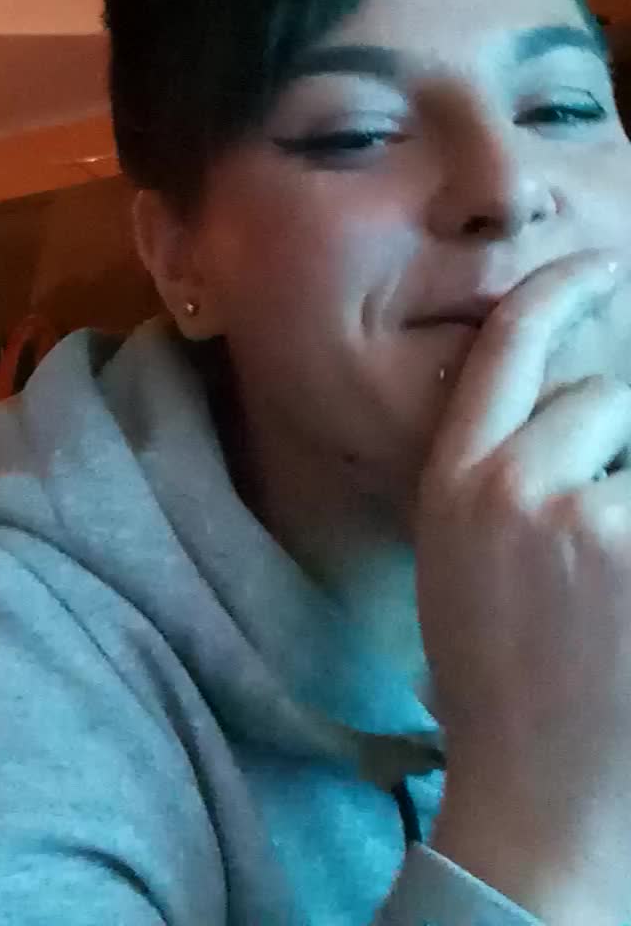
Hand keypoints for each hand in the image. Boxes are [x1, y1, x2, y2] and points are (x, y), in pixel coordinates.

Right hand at [415, 250, 630, 925]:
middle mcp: (508, 486)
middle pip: (601, 397)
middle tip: (604, 531)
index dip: (557, 290)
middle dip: (620, 445)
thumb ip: (498, 475)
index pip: (507, 346)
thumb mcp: (466, 562)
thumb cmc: (506, 684)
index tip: (599, 263)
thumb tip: (582, 405)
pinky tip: (622, 601)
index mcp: (452, 484)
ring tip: (609, 583)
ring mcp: (580, 518)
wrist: (540, 802)